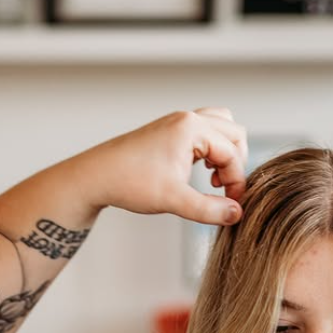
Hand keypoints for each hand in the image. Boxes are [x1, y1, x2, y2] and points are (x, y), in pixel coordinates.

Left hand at [77, 108, 247, 225]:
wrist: (96, 176)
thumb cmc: (130, 183)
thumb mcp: (174, 200)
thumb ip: (209, 210)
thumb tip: (237, 214)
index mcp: (191, 128)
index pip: (232, 153)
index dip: (237, 182)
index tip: (231, 206)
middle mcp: (187, 119)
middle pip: (234, 133)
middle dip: (235, 164)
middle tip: (223, 191)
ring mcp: (177, 122)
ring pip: (220, 128)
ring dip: (225, 152)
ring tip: (213, 179)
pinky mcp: (170, 131)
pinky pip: (204, 132)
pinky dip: (211, 149)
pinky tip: (199, 172)